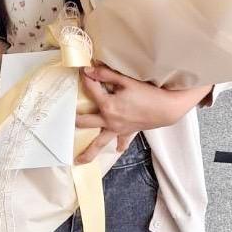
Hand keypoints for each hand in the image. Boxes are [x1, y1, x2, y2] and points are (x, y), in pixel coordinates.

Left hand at [75, 64, 211, 163]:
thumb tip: (88, 70)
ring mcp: (117, 129)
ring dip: (88, 152)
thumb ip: (106, 75)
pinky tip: (117, 149)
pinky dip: (119, 144)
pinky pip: (121, 141)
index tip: (83, 71)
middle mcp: (109, 121)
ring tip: (78, 160)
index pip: (91, 90)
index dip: (86, 79)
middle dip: (75, 119)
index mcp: (107, 106)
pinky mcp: (127, 132)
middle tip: (64, 121)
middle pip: (85, 122)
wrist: (167, 108)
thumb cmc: (148, 93)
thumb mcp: (126, 81)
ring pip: (99, 143)